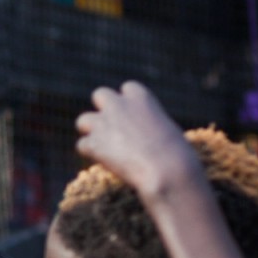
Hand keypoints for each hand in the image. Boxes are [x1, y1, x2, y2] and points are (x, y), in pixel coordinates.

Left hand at [74, 81, 199, 199]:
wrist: (166, 169)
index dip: (127, 103)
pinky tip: (103, 162)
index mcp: (141, 97)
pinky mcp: (94, 143)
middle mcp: (119, 105)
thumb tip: (140, 134)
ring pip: (82, 120)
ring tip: (104, 148)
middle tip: (111, 129)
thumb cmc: (175, 153)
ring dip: (90, 132)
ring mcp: (104, 123)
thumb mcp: (166, 129)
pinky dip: (90, 154)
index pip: (127, 88)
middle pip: (100, 94)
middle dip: (103, 110)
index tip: (131, 116)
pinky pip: (82, 145)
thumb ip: (148, 124)